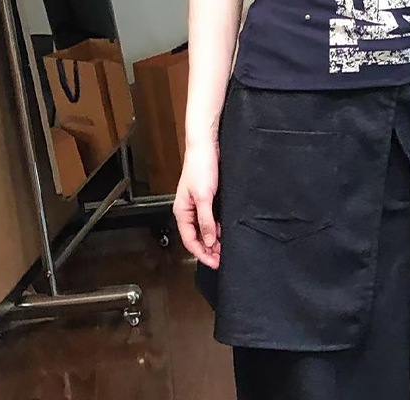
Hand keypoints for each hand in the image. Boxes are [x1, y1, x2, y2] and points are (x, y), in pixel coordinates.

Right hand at [174, 142, 220, 268]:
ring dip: (215, 238)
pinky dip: (219, 226)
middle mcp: (189, 210)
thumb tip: (210, 241)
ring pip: (206, 228)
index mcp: (182, 211)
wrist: (207, 146)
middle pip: (198, 236)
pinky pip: (212, 217)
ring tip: (226, 247)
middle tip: (223, 258)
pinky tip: (227, 229)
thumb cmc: (201, 166)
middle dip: (209, 249)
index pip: (190, 240)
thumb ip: (206, 220)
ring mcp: (199, 204)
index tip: (215, 263)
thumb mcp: (204, 196)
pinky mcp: (209, 197)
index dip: (202, 254)